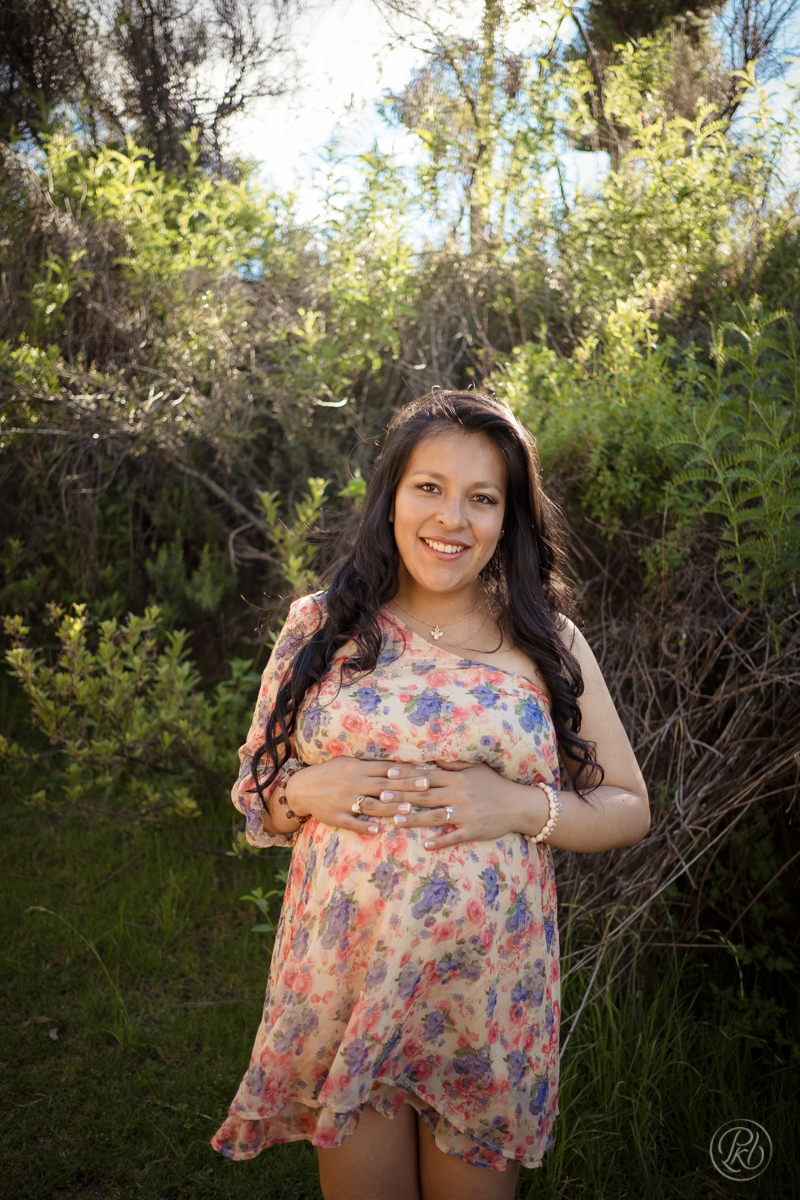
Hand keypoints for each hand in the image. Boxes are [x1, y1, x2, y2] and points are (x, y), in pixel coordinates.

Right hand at [284, 757, 437, 835]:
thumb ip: (370, 766)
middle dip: (406, 786)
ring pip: (370, 804)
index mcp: (357, 768)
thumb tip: (396, 766)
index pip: (386, 769)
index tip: (424, 771)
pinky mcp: (336, 816)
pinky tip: (379, 829)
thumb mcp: (348, 763)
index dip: (406, 770)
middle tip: (426, 787)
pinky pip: (352, 822)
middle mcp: (352, 783)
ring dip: (390, 806)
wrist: (302, 788)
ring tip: (408, 808)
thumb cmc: (330, 773)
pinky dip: (365, 826)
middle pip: (383, 785)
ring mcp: (344, 800)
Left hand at [390, 759, 548, 849]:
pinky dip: (440, 841)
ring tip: (395, 821)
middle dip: (402, 796)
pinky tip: (426, 844)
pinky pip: (454, 837)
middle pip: (425, 795)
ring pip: (435, 816)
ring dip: (414, 819)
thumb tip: (434, 754)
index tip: (388, 774)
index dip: (407, 775)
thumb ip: (454, 763)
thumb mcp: (476, 769)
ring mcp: (466, 813)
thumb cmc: (494, 785)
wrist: (519, 805)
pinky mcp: (474, 830)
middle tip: (381, 797)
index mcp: (457, 778)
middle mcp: (459, 794)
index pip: (427, 775)